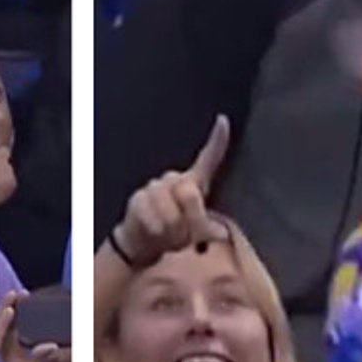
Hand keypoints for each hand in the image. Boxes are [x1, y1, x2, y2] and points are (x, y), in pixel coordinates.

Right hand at [114, 115, 230, 265]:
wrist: (141, 241)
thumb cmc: (173, 231)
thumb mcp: (196, 232)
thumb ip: (208, 229)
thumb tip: (220, 233)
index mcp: (193, 183)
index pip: (208, 159)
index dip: (217, 140)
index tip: (223, 121)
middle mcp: (174, 180)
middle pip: (190, 194)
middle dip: (192, 221)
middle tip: (186, 236)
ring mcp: (155, 187)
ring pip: (172, 216)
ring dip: (174, 234)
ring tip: (168, 235)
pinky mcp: (138, 199)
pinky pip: (155, 223)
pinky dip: (158, 236)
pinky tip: (154, 233)